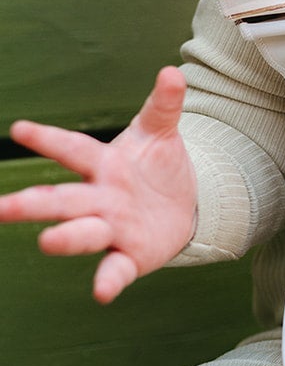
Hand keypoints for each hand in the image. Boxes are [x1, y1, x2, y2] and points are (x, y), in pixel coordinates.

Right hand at [0, 66, 196, 302]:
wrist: (184, 205)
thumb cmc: (157, 166)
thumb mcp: (160, 133)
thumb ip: (163, 105)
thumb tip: (172, 72)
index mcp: (103, 165)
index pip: (73, 149)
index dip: (48, 140)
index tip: (19, 130)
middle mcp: (100, 199)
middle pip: (63, 200)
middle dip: (31, 204)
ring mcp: (113, 229)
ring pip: (83, 234)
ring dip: (65, 238)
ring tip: (46, 242)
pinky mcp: (131, 256)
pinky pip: (115, 270)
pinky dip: (108, 281)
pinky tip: (100, 293)